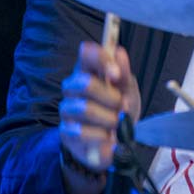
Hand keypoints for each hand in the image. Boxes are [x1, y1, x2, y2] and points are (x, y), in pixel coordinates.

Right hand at [59, 41, 140, 193]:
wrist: (119, 140)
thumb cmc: (121, 107)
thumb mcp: (128, 89)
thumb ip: (123, 72)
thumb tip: (118, 52)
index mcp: (88, 70)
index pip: (86, 53)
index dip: (101, 60)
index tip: (116, 74)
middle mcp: (72, 87)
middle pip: (86, 84)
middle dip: (112, 97)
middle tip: (124, 106)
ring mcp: (67, 109)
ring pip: (86, 109)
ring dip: (109, 119)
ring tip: (118, 124)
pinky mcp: (65, 132)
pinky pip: (82, 132)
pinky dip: (102, 137)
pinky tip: (108, 138)